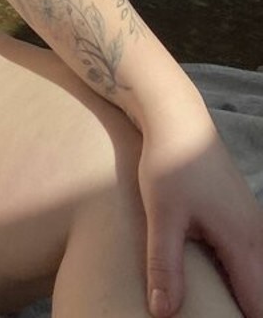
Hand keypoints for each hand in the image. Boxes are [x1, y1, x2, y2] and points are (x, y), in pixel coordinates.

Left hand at [139, 121, 262, 317]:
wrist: (177, 117)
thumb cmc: (169, 163)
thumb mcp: (162, 217)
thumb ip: (165, 266)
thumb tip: (163, 313)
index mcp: (243, 244)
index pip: (258, 306)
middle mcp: (256, 237)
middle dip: (248, 309)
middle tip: (220, 314)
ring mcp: (253, 223)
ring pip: (260, 273)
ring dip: (246, 291)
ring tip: (225, 303)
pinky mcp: (242, 215)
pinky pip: (254, 257)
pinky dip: (244, 274)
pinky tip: (224, 279)